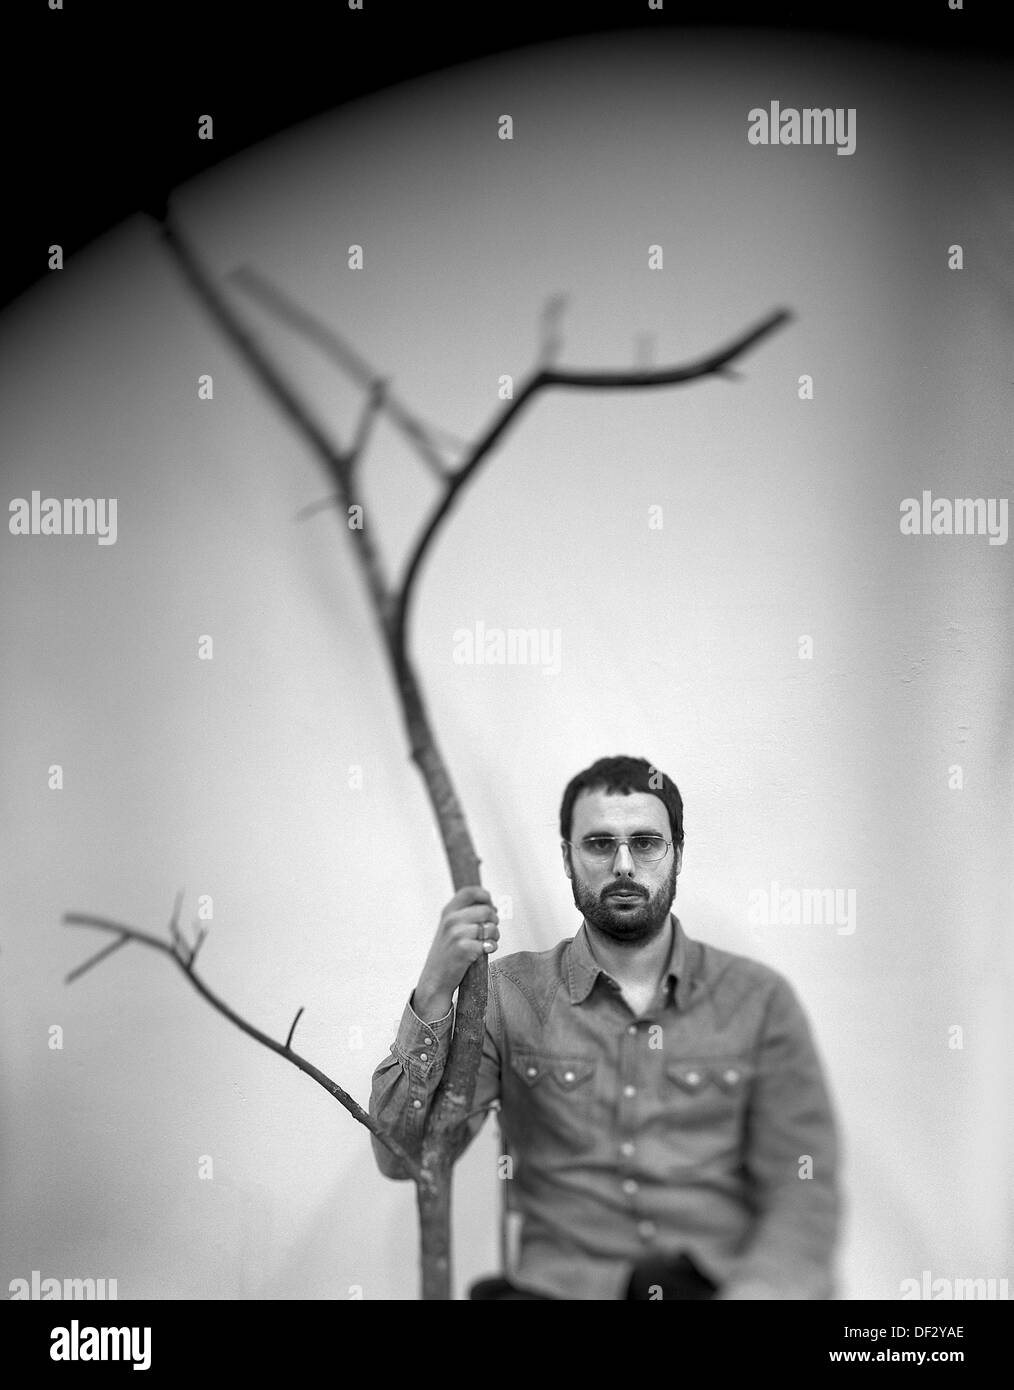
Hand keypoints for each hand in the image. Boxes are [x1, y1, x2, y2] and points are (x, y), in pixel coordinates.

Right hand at [413, 886, 500, 1018]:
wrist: (435, 979)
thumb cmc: (447, 953)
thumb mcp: (450, 929)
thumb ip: (466, 915)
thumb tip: (493, 906)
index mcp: (448, 911)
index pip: (470, 891)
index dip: (485, 896)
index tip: (491, 906)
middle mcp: (451, 920)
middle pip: (486, 910)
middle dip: (494, 921)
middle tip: (490, 931)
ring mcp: (457, 934)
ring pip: (491, 927)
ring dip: (495, 936)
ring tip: (487, 943)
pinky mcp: (464, 949)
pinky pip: (489, 944)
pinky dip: (491, 948)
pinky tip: (483, 953)